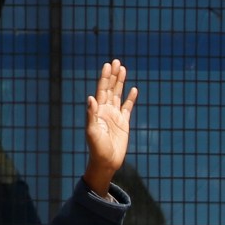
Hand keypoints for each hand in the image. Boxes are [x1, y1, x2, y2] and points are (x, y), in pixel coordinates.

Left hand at [83, 60, 137, 197]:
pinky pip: (128, 108)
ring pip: (118, 95)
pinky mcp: (123, 124)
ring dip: (120, 82)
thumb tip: (91, 98)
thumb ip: (91, 115)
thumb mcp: (92, 132)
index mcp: (98, 111)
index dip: (105, 77)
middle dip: (113, 75)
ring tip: (123, 69)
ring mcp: (115, 116)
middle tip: (116, 61)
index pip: (102, 90)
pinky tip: (133, 89)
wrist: (106, 162)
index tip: (108, 65)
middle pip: (109, 89)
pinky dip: (130, 98)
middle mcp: (106, 111)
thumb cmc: (97, 149)